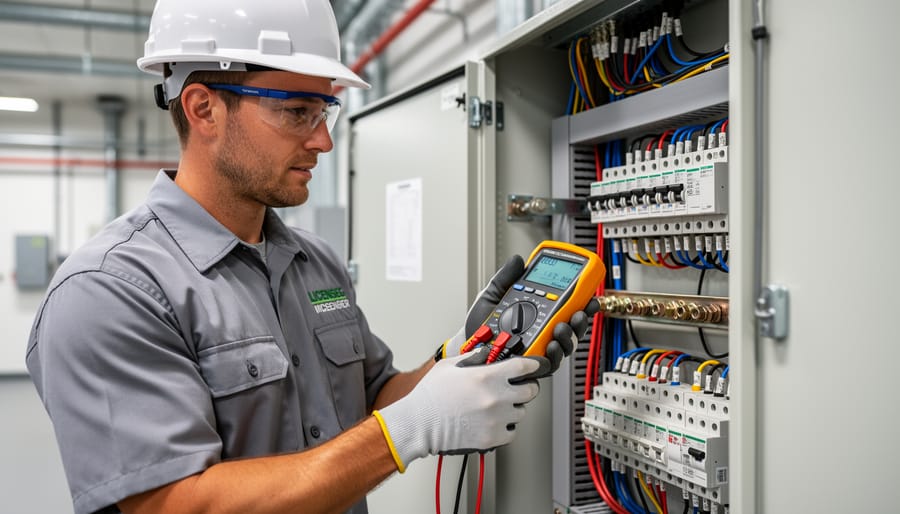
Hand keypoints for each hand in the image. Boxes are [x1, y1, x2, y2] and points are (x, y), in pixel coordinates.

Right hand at [373, 348, 539, 470]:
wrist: (419, 424)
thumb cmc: (430, 396)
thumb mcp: (449, 366)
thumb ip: (472, 357)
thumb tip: (485, 354)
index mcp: (487, 377)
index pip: (523, 367)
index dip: (532, 365)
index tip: (533, 366)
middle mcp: (496, 397)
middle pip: (530, 391)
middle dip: (526, 387)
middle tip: (517, 388)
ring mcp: (496, 419)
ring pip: (521, 412)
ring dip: (513, 408)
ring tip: (497, 407)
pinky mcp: (492, 437)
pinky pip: (511, 432)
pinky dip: (506, 427)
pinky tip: (494, 422)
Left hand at [439, 254, 600, 377]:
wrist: (466, 345)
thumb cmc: (480, 325)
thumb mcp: (493, 295)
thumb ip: (506, 278)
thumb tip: (518, 260)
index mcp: (538, 314)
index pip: (566, 308)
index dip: (581, 302)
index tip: (589, 295)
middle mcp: (542, 333)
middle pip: (572, 328)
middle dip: (581, 320)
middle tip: (580, 312)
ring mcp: (538, 350)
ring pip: (565, 346)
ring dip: (569, 336)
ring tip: (562, 328)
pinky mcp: (531, 366)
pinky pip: (548, 363)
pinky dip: (553, 354)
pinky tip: (551, 346)